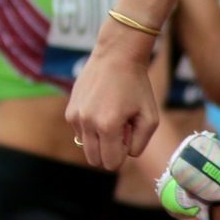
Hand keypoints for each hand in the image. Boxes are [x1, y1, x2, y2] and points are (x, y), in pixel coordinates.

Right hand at [67, 32, 160, 168]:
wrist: (117, 56)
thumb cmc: (138, 86)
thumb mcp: (150, 117)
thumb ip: (140, 144)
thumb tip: (125, 155)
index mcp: (108, 126)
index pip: (111, 163)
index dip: (123, 154)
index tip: (129, 135)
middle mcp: (87, 123)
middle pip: (95, 160)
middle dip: (109, 152)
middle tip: (122, 129)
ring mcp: (75, 117)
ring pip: (86, 147)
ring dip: (100, 139)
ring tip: (112, 117)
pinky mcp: (69, 111)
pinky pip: (80, 132)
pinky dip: (91, 128)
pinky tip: (102, 108)